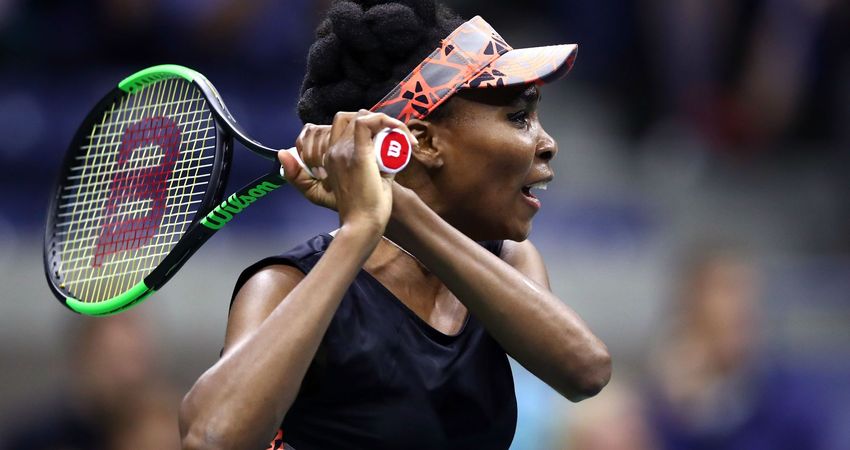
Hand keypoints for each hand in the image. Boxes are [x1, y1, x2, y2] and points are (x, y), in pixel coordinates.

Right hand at [278, 111, 414, 231]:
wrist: (361, 225)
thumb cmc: (367, 208)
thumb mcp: (372, 179)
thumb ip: (380, 164)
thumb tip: (396, 150)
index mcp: (333, 157)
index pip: (347, 125)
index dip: (371, 125)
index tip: (392, 139)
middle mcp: (334, 151)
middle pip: (354, 117)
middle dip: (379, 122)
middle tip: (400, 137)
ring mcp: (343, 152)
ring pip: (362, 117)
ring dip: (387, 123)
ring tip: (404, 139)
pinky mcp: (357, 155)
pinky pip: (366, 123)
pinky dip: (386, 121)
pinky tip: (401, 131)